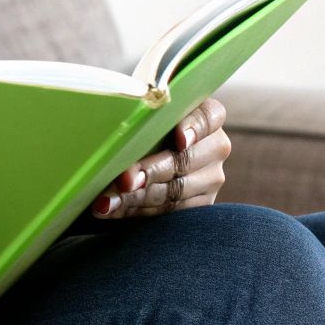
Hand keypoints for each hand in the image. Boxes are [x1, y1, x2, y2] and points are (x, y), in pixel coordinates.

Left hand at [90, 98, 230, 218]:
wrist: (150, 147)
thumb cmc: (145, 123)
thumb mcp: (149, 114)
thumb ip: (143, 116)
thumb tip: (116, 121)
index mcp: (208, 116)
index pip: (208, 117)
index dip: (194, 128)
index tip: (179, 140)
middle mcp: (215, 146)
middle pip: (186, 160)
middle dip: (151, 171)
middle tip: (124, 180)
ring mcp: (211, 177)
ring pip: (175, 190)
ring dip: (137, 196)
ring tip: (109, 200)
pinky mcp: (201, 203)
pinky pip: (169, 210)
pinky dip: (136, 210)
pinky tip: (113, 208)